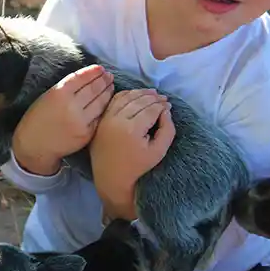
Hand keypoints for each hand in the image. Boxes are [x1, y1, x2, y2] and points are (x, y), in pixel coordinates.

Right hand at [12, 64, 113, 175]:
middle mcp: (71, 106)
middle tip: (109, 76)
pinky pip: (99, 118)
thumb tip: (86, 79)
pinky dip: (104, 109)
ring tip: (110, 86)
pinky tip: (107, 103)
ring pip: (100, 103)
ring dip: (107, 93)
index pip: (81, 78)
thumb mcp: (47, 97)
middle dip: (103, 80)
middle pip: (93, 89)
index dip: (93, 72)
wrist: (34, 146)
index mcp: (59, 93)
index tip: (100, 68)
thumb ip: (66, 88)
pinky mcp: (86, 134)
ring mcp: (80, 121)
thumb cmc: (37, 120)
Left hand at [89, 89, 175, 220]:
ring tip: (152, 94)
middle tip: (163, 98)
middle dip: (153, 97)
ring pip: (126, 97)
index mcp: (132, 130)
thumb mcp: (159, 151)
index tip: (169, 105)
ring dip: (140, 93)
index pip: (151, 109)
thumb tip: (166, 111)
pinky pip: (114, 101)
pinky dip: (126, 95)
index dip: (162, 105)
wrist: (111, 176)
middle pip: (139, 101)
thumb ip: (167, 130)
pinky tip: (136, 96)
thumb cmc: (138, 166)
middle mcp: (117, 121)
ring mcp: (107, 119)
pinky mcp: (101, 119)